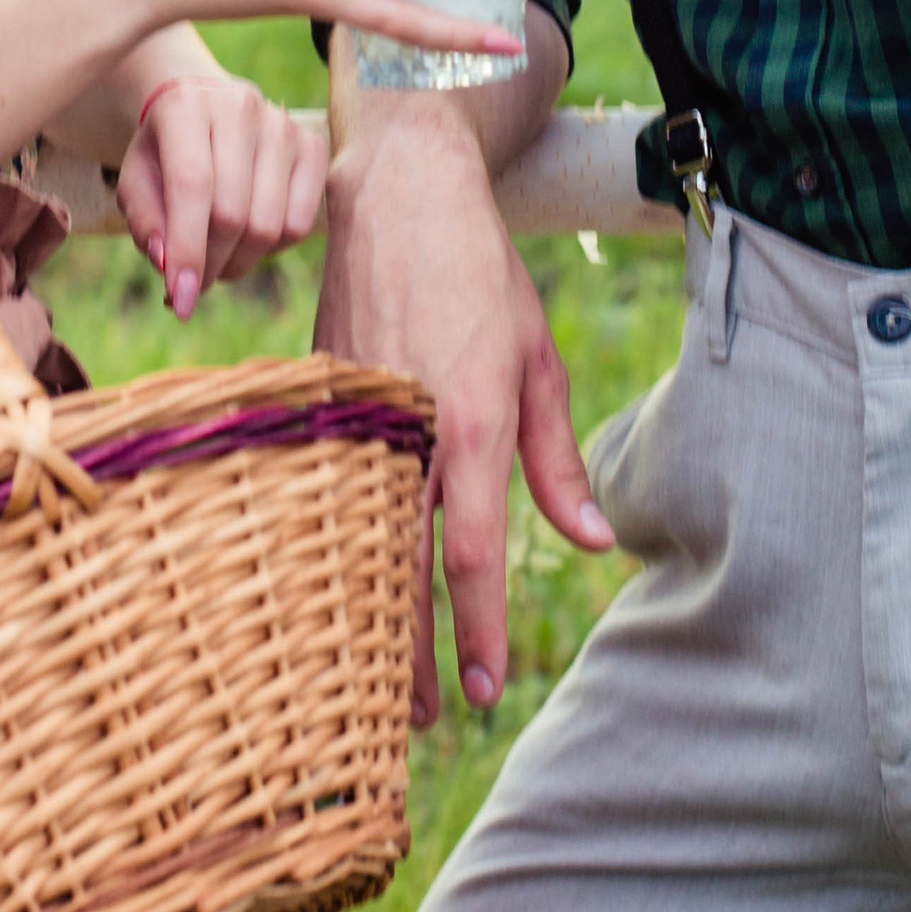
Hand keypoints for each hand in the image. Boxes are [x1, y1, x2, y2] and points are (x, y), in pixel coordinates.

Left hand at [116, 74, 328, 319]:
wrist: (202, 107)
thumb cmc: (163, 154)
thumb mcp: (136, 183)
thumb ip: (146, 223)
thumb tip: (170, 266)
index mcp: (185, 106)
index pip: (192, 186)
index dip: (187, 250)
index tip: (179, 301)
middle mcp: (240, 107)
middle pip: (233, 213)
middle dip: (209, 265)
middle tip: (192, 284)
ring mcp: (283, 125)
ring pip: (269, 225)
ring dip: (238, 264)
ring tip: (216, 262)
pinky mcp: (313, 146)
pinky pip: (300, 224)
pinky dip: (272, 250)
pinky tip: (247, 241)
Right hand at [318, 108, 609, 723]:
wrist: (396, 192)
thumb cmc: (481, 271)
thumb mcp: (537, 359)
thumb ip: (558, 459)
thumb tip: (592, 541)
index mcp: (470, 419)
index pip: (470, 551)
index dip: (474, 629)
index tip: (481, 691)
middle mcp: (407, 425)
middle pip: (402, 564)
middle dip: (411, 650)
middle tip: (424, 718)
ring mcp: (354, 413)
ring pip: (355, 538)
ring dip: (367, 612)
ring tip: (380, 678)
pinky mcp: (318, 398)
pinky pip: (323, 490)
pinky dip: (329, 547)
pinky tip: (335, 589)